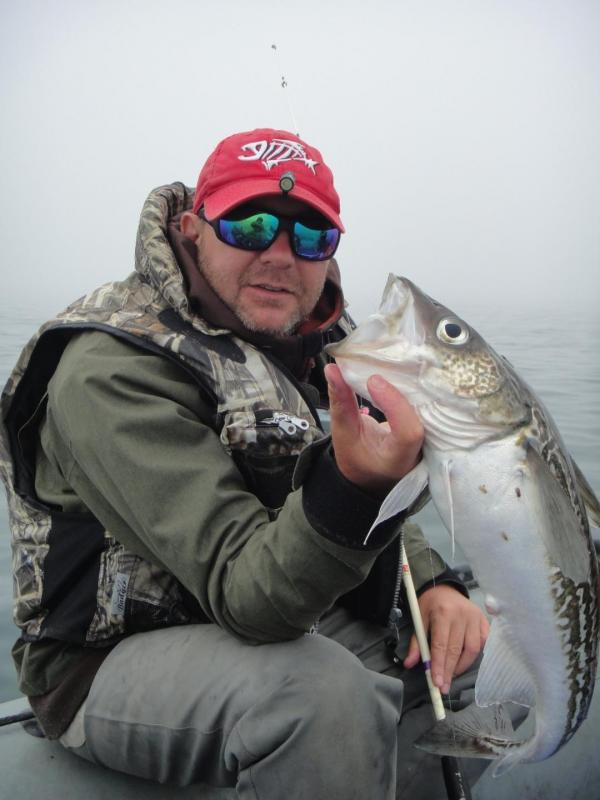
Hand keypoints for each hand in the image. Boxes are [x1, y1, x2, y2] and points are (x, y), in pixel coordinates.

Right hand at [324, 363, 422, 495]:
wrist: (373, 472)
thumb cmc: (357, 457)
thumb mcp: (344, 433)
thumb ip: (341, 402)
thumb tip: (332, 369)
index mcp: (397, 460)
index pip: (408, 432)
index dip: (394, 403)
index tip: (373, 380)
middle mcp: (421, 450)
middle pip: (424, 414)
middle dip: (405, 386)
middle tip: (383, 362)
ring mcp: (432, 438)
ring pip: (431, 405)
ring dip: (412, 382)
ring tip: (392, 361)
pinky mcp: (433, 426)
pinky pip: (430, 403)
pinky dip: (415, 386)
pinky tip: (402, 371)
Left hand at [403, 584, 488, 693]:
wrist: (445, 587)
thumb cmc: (430, 604)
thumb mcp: (419, 619)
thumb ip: (416, 643)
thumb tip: (409, 664)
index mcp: (443, 613)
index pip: (441, 645)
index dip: (439, 666)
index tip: (437, 683)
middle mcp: (462, 615)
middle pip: (457, 650)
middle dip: (450, 671)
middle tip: (444, 687)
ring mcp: (475, 617)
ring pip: (473, 649)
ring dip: (462, 666)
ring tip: (452, 675)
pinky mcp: (484, 620)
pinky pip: (483, 643)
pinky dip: (475, 655)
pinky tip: (465, 661)